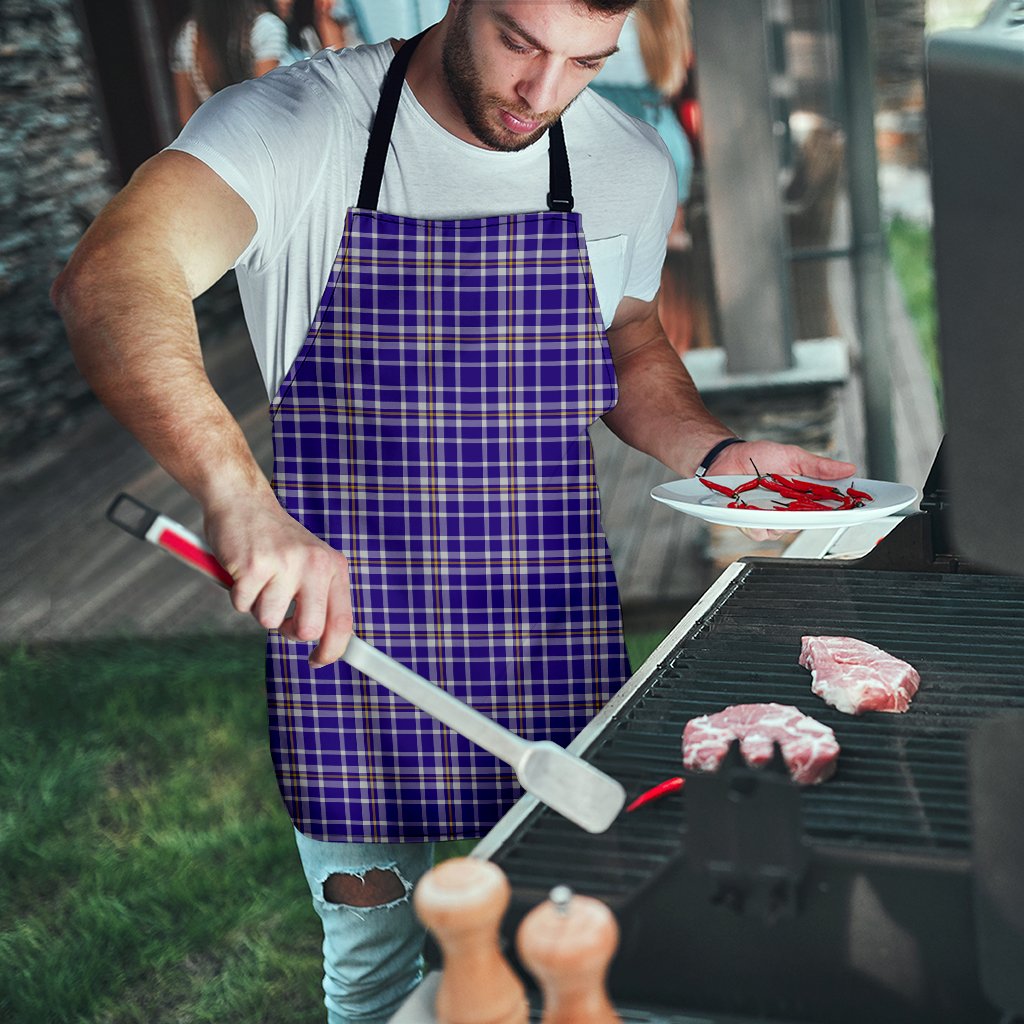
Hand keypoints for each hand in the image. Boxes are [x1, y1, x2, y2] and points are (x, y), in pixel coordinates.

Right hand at [203, 494, 352, 666]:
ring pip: (269, 621)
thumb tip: (323, 642)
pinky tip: (243, 570)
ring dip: (258, 607)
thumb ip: (319, 597)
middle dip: (288, 631)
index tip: (318, 661)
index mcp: (333, 567)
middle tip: (279, 612)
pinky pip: (242, 605)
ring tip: (259, 579)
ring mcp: (285, 564)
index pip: (343, 622)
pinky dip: (238, 594)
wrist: (242, 500)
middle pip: (308, 630)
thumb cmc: (274, 540)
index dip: (332, 650)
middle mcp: (315, 564)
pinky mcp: (254, 565)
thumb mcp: (309, 562)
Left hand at [707, 440, 856, 542]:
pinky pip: (760, 532)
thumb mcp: (793, 456)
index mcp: (804, 495)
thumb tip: (848, 468)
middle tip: (805, 502)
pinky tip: (753, 508)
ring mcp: (771, 518)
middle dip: (810, 515)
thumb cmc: (759, 456)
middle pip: (809, 523)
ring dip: (780, 518)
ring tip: (771, 499)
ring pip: (784, 531)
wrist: (727, 457)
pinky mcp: (751, 523)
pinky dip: (758, 522)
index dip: (844, 510)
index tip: (857, 508)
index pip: (829, 508)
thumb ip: (819, 466)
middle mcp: (790, 510)